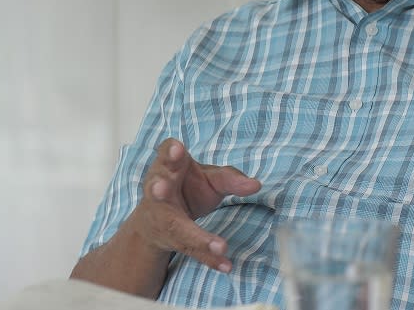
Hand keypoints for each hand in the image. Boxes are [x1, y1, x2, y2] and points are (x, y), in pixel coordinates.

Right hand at [129, 137, 261, 272]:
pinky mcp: (173, 240)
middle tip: (161, 189)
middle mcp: (160, 191)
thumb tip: (256, 185)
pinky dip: (210, 258)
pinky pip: (192, 250)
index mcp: (169, 168)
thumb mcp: (209, 178)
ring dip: (195, 237)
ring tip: (217, 245)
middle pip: (157, 189)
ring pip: (177, 227)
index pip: (165, 155)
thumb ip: (230, 179)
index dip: (169, 152)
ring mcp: (163, 218)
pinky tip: (226, 265)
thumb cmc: (187, 187)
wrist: (158, 220)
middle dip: (159, 188)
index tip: (177, 149)